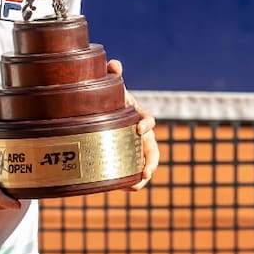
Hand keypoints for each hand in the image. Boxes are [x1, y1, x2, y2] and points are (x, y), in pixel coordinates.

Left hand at [108, 59, 159, 190]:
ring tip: (136, 186)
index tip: (139, 128)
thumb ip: (113, 76)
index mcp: (138, 116)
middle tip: (146, 172)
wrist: (101, 113)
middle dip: (151, 161)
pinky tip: (124, 188)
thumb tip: (114, 64)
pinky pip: (131, 172)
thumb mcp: (111, 89)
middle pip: (153, 150)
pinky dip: (130, 182)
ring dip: (143, 176)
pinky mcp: (125, 159)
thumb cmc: (109, 100)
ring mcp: (135, 148)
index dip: (147, 124)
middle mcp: (141, 134)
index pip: (149, 120)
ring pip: (145, 164)